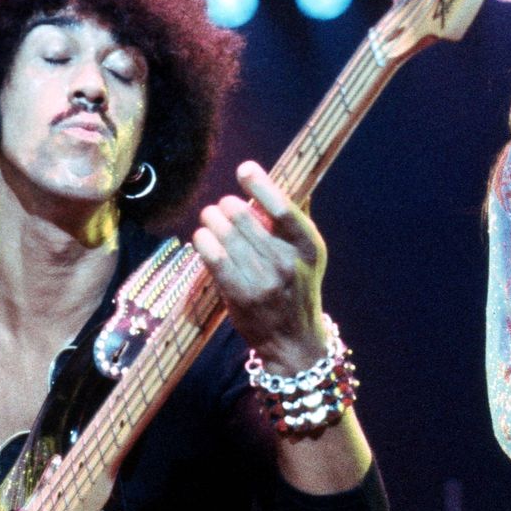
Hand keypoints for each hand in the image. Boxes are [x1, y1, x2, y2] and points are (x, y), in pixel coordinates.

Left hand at [192, 161, 328, 373]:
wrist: (294, 340)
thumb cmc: (298, 288)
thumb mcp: (309, 254)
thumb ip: (298, 218)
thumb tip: (292, 175)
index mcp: (309, 245)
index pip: (282, 207)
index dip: (260, 184)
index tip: (244, 169)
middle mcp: (288, 261)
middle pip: (245, 217)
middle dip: (226, 206)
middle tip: (221, 206)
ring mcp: (265, 280)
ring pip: (225, 235)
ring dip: (211, 221)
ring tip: (209, 218)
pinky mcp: (241, 296)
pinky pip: (214, 259)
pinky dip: (203, 242)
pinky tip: (201, 236)